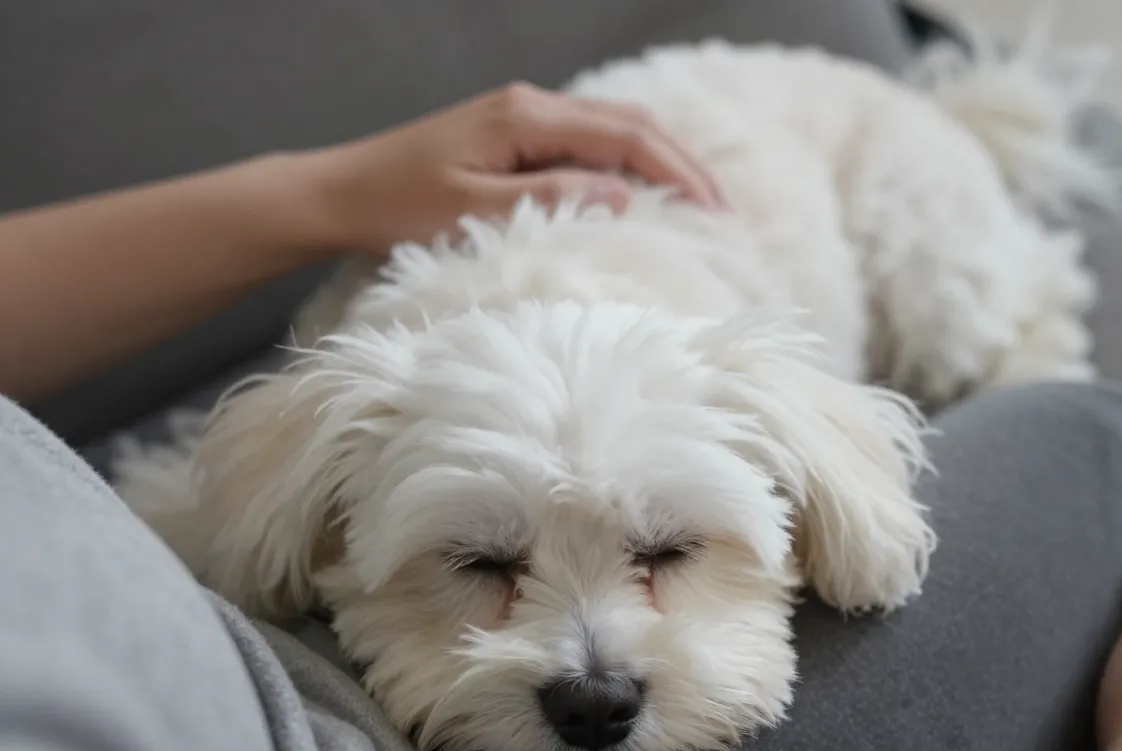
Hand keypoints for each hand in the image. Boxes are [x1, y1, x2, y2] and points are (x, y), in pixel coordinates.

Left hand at [305, 82, 725, 252]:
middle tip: (722, 212)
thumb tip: (623, 195)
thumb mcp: (473, 210)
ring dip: (659, 163)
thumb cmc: (396, 206)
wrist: (340, 194)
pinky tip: (640, 194)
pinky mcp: (512, 137)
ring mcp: (522, 118)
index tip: (713, 214)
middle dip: (683, 164)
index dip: (677, 173)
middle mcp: (530, 106)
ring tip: (695, 205)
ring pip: (613, 129)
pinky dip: (626, 165)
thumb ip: (550, 198)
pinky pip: (586, 143)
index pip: (625, 136)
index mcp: (525, 117)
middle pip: (630, 122)